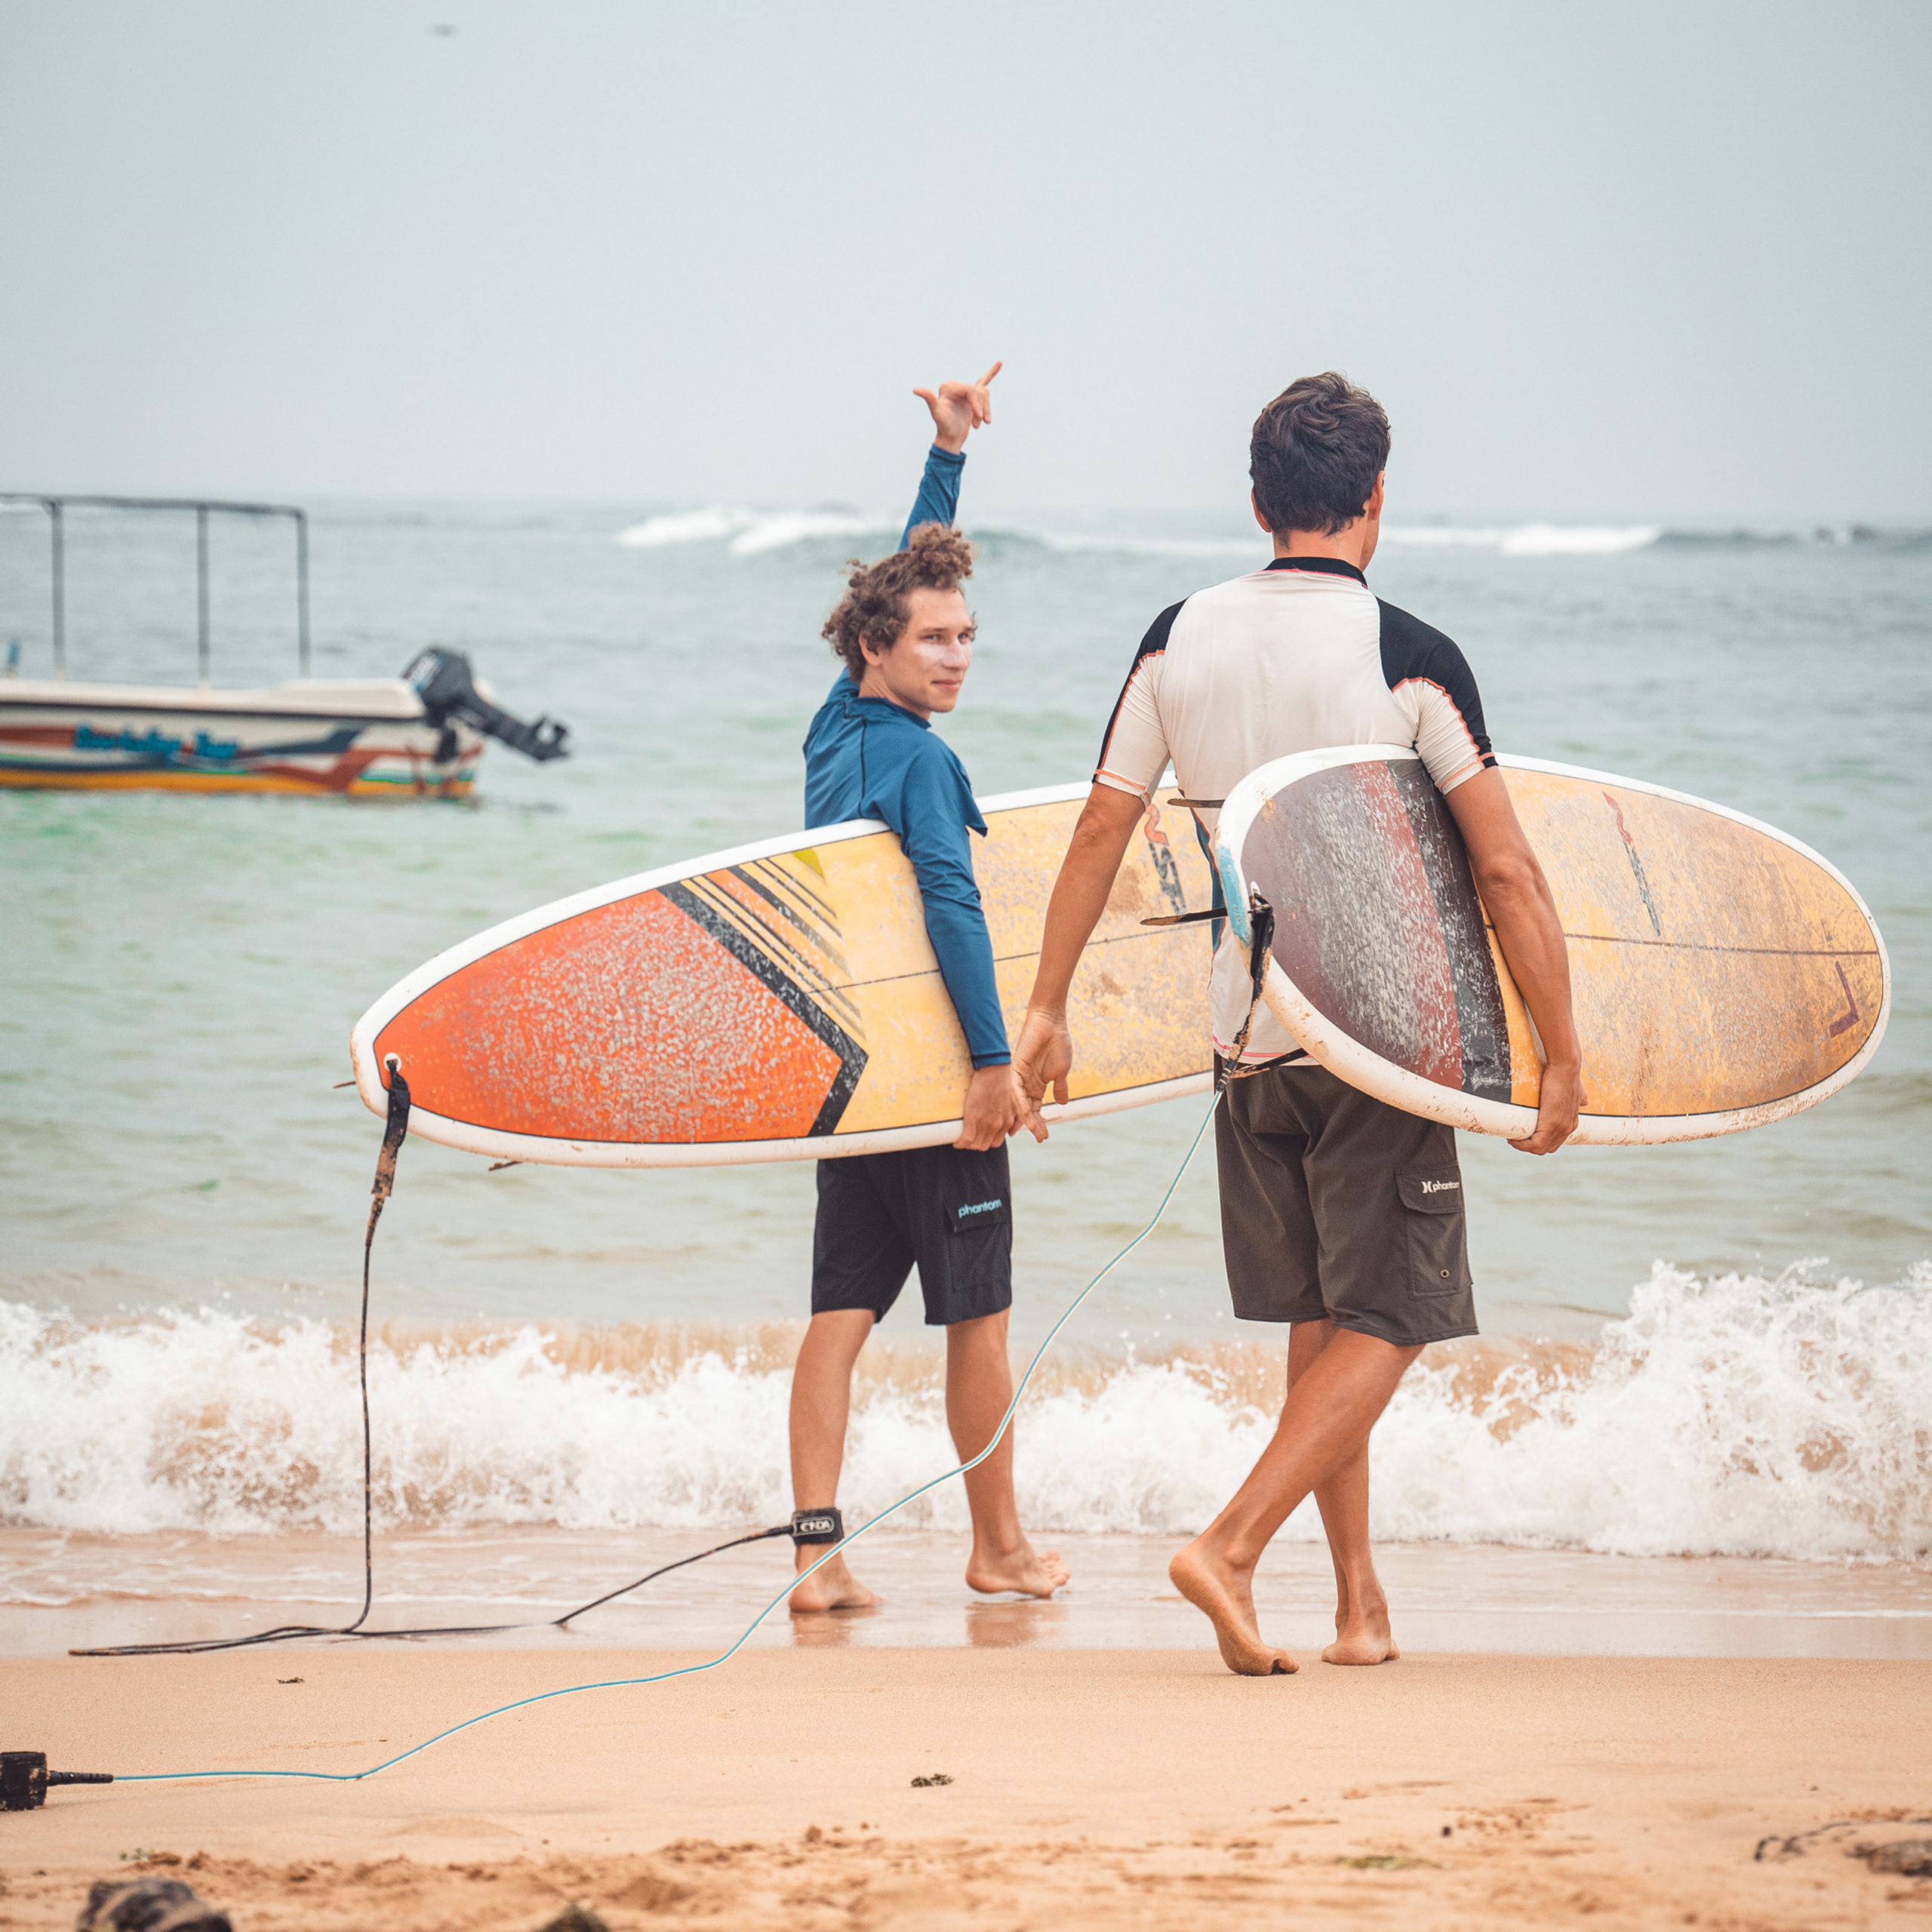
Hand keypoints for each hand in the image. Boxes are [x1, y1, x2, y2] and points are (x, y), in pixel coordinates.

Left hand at [915, 361, 1001, 452]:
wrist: (950, 438)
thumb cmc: (944, 427)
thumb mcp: (937, 413)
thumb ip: (929, 399)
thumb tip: (915, 389)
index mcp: (949, 387)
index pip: (970, 390)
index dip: (977, 404)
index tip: (980, 419)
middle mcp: (956, 386)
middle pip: (979, 391)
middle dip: (981, 408)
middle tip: (978, 425)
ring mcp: (965, 391)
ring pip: (984, 393)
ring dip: (986, 409)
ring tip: (982, 423)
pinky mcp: (972, 396)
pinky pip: (984, 381)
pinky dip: (992, 373)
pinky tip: (1000, 363)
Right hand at [954, 1063, 1026, 1150]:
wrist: (993, 1070)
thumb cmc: (1000, 1081)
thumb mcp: (1011, 1100)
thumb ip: (1010, 1113)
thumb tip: (1005, 1123)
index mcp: (1007, 1121)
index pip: (995, 1142)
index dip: (985, 1142)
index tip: (977, 1138)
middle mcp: (998, 1125)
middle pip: (984, 1146)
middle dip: (975, 1144)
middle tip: (967, 1137)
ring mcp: (986, 1123)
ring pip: (975, 1145)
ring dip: (967, 1144)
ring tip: (960, 1138)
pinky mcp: (973, 1119)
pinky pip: (966, 1139)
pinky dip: (959, 1143)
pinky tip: (955, 1141)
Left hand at [1012, 1008, 1072, 1141]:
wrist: (1052, 1023)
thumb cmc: (1057, 1044)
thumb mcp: (1061, 1072)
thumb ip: (1060, 1088)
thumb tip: (1063, 1103)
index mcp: (1038, 1085)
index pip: (1036, 1109)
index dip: (1039, 1123)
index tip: (1044, 1137)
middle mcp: (1027, 1083)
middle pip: (1027, 1109)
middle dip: (1034, 1124)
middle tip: (1040, 1138)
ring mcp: (1021, 1076)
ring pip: (1019, 1102)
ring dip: (1026, 1116)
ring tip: (1033, 1130)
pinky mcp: (1016, 1067)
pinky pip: (1015, 1087)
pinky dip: (1020, 1099)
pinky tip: (1025, 1111)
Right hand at [1509, 1059, 1583, 1154]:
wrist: (1565, 1068)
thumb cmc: (1566, 1075)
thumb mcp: (1577, 1090)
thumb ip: (1581, 1096)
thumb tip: (1586, 1100)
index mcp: (1571, 1122)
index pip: (1554, 1142)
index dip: (1539, 1142)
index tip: (1526, 1135)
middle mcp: (1567, 1128)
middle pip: (1547, 1148)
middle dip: (1529, 1146)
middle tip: (1515, 1137)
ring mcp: (1560, 1127)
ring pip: (1540, 1149)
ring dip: (1523, 1146)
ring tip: (1512, 1138)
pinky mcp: (1551, 1125)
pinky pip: (1535, 1144)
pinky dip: (1521, 1144)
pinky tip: (1512, 1138)